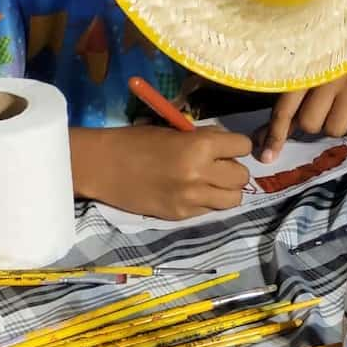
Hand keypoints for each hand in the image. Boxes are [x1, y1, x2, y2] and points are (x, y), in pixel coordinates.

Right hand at [71, 125, 250, 219]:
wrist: (102, 166)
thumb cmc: (137, 141)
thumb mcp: (175, 131)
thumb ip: (205, 138)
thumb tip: (228, 144)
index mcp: (199, 146)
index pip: (243, 146)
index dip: (237, 146)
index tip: (228, 147)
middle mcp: (200, 174)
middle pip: (242, 177)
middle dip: (234, 170)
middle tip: (219, 166)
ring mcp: (191, 199)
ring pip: (233, 200)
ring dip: (225, 190)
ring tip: (209, 183)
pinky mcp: (181, 215)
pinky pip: (210, 210)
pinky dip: (206, 202)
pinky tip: (189, 193)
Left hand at [260, 53, 346, 162]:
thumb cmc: (341, 75)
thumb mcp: (313, 85)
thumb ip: (288, 111)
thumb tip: (260, 141)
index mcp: (307, 69)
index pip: (285, 108)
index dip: (276, 134)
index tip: (267, 157)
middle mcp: (328, 72)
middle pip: (310, 124)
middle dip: (317, 124)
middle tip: (329, 107)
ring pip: (334, 130)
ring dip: (340, 125)